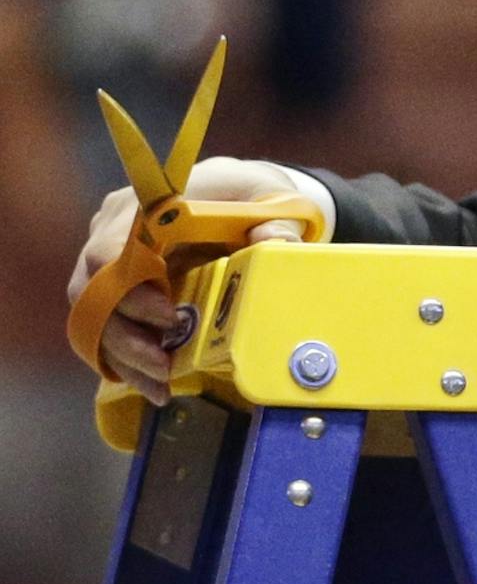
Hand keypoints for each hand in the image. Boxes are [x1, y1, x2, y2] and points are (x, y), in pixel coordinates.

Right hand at [67, 158, 313, 404]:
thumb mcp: (270, 199)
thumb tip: (272, 242)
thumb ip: (276, 220)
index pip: (110, 247)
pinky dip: (130, 362)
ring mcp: (110, 266)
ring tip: (162, 381)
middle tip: (163, 363)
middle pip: (94, 290)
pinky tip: (157, 387)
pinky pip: (109, 333)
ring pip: (96, 318)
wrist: (235, 200)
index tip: (169, 316)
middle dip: (126, 333)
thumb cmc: (246, 196)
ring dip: (127, 355)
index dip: (130, 287)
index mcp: (144, 206)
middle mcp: (113, 234)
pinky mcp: (117, 295)